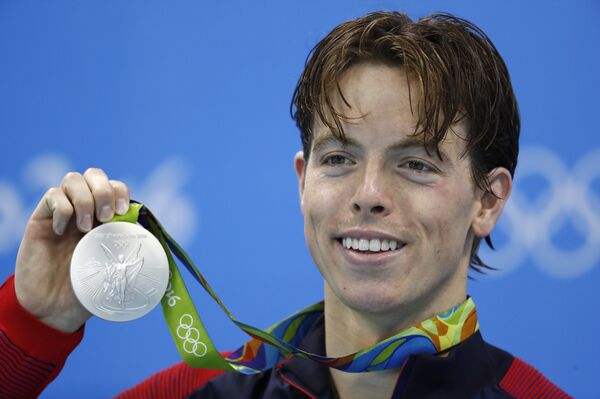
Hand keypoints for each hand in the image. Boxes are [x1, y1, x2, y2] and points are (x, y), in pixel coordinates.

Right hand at [14, 168, 129, 332]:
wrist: (53, 310)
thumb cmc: (88, 290)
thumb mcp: (117, 269)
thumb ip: (130, 250)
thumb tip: (156, 242)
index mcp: (105, 218)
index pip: (115, 187)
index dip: (120, 192)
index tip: (123, 213)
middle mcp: (84, 210)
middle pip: (95, 175)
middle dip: (104, 191)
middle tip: (105, 218)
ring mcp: (62, 212)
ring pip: (73, 179)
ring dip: (84, 199)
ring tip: (84, 228)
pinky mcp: (41, 218)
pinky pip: (52, 195)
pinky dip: (62, 209)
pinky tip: (61, 232)